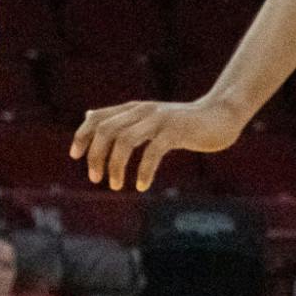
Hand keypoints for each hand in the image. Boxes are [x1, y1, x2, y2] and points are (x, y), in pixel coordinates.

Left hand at [71, 97, 246, 190]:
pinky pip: (152, 151)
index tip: (75, 156)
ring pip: (124, 140)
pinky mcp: (176, 131)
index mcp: (133, 109)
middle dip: (96, 156)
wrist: (220, 115)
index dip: (82, 135)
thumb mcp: (148, 118)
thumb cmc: (183, 122)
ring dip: (115, 165)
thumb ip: (120, 118)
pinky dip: (143, 170)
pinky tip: (141, 186)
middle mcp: (143, 111)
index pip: (97, 118)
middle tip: (96, 179)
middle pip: (106, 130)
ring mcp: (159, 120)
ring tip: (115, 185)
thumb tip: (89, 116)